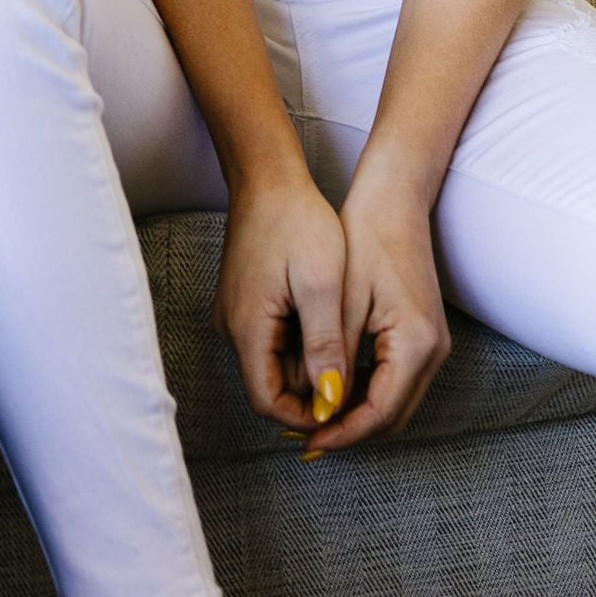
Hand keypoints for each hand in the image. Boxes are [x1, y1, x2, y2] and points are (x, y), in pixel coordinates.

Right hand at [214, 163, 350, 434]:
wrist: (267, 178)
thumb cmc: (296, 221)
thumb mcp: (321, 283)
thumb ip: (324, 344)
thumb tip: (332, 399)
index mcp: (247, 327)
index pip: (268, 403)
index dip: (307, 418)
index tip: (346, 414)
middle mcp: (234, 328)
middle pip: (272, 388)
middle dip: (316, 397)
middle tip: (361, 389)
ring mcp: (237, 316)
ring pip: (276, 367)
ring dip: (312, 372)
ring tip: (356, 361)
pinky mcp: (246, 304)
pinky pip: (274, 344)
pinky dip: (304, 350)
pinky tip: (335, 334)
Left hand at [305, 154, 450, 454]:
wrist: (393, 200)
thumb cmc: (364, 239)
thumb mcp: (342, 299)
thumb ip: (334, 356)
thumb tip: (322, 407)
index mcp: (416, 345)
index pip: (381, 413)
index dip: (344, 433)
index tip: (310, 443)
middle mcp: (434, 353)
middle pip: (393, 416)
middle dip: (351, 431)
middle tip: (308, 439)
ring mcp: (434, 346)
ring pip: (396, 402)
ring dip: (358, 415)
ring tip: (315, 419)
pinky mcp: (424, 336)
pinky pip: (396, 380)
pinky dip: (368, 393)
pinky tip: (334, 388)